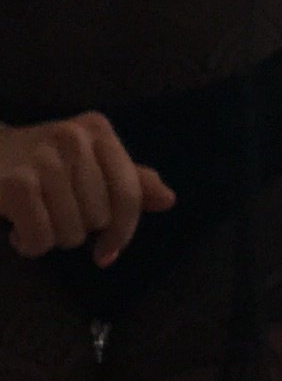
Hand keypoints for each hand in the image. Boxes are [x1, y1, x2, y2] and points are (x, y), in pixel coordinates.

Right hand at [0, 115, 172, 264]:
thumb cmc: (40, 163)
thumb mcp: (88, 162)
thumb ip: (129, 180)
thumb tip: (168, 199)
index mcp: (98, 129)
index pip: (130, 195)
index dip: (122, 231)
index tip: (107, 251)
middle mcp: (72, 137)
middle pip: (100, 218)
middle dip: (78, 229)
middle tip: (54, 214)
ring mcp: (42, 157)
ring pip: (72, 232)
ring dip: (52, 238)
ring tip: (36, 218)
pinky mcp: (15, 183)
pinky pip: (41, 239)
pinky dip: (30, 245)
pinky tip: (18, 229)